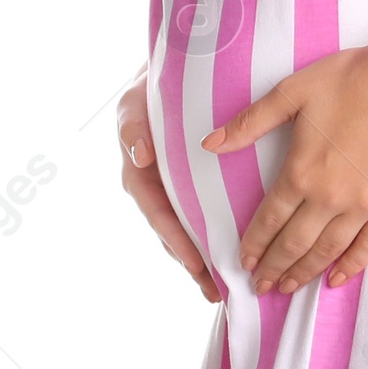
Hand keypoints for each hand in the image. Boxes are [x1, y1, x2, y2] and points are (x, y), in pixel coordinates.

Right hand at [117, 67, 221, 303]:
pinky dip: (216, 237)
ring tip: (227, 287)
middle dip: (194, 264)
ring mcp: (174, 191)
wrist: (171, 77)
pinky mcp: (193, 187)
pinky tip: (236, 254)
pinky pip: (204, 215)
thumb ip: (131, 128)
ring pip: (190, 231)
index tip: (198, 265)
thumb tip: (141, 156)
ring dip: (206, 259)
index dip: (178, 242)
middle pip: (175, 235)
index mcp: (140, 177)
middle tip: (218, 291)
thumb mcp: (132, 105)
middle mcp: (156, 189)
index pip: (160, 216)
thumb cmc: (148, 92)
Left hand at [202, 35, 367, 295]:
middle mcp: (329, 197)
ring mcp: (365, 206)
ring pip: (328, 251)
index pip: (269, 219)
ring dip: (304, 272)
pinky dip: (351, 266)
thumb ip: (252, 121)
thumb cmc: (354, 78)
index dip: (254, 244)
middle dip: (273, 268)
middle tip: (261, 287)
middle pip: (294, 243)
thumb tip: (209, 143)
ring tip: (288, 289)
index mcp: (301, 171)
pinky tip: (336, 279)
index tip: (244, 263)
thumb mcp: (293, 91)